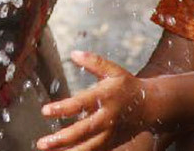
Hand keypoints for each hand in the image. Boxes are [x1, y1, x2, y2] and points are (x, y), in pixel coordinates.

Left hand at [37, 51, 153, 150]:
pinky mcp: (113, 143)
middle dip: (62, 139)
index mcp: (105, 97)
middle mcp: (107, 117)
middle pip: (82, 131)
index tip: (45, 111)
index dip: (62, 108)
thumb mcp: (113, 70)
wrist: (150, 106)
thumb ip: (93, 62)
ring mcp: (110, 133)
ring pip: (88, 147)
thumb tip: (74, 53)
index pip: (80, 104)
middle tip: (42, 143)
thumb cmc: (127, 85)